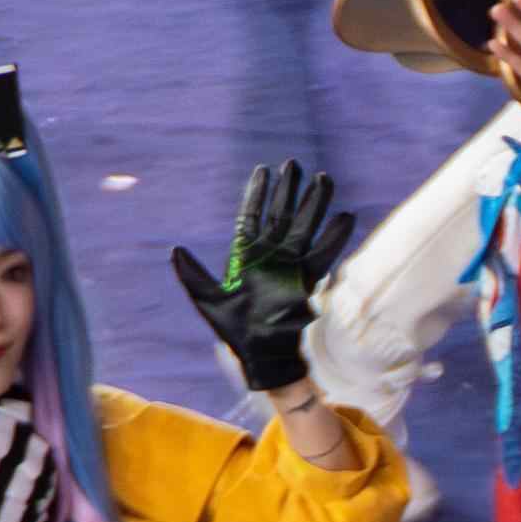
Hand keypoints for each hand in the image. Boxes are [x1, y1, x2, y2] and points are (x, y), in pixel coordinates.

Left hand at [170, 161, 358, 396]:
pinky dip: (334, 236)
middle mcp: (270, 255)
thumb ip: (194, 276)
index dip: (257, 194)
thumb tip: (175, 251)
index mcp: (246, 256)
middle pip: (281, 214)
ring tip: (324, 179)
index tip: (263, 171)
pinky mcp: (308, 279)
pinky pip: (324, 253)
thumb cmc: (235, 331)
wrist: (262, 356)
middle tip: (294, 165)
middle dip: (288, 190)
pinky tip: (345, 216)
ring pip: (304, 226)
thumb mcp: (209, 301)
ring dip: (314, 203)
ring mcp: (291, 265)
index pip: (251, 216)